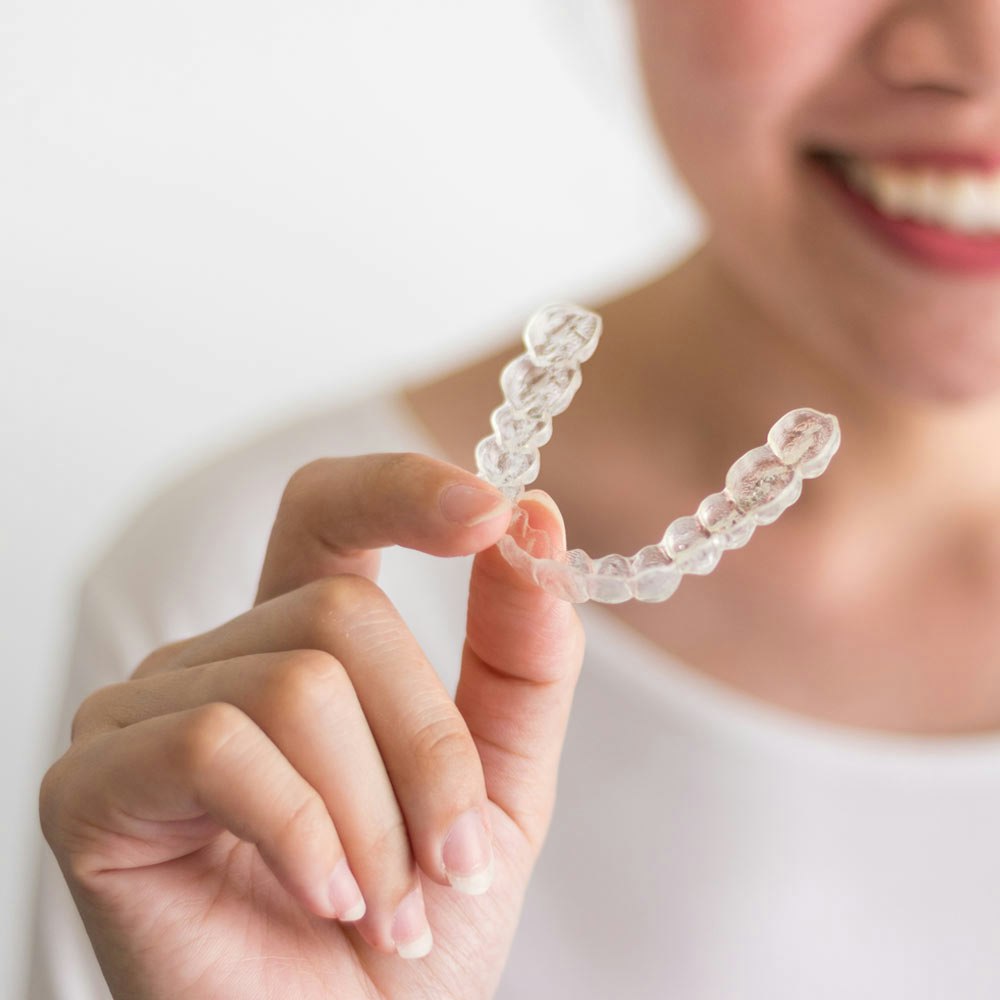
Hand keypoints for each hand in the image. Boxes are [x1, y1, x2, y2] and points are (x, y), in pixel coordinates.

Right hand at [39, 453, 584, 998]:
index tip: (491, 513)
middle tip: (455, 860)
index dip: (402, 488)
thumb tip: (532, 517)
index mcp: (306, 643)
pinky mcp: (92, 784)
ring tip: (388, 905)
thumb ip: (520, 653)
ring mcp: (145, 713)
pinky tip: (323, 895)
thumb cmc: (418, 918)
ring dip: (375, 816)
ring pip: (296, 685)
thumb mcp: (501, 778)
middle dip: (428, 747)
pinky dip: (301, 829)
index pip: (330, 509)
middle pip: (342, 614)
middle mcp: (220, 658)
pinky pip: (217, 745)